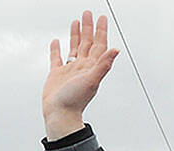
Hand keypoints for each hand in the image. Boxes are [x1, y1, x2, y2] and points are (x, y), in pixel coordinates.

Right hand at [43, 10, 118, 140]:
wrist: (60, 115)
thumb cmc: (75, 101)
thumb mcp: (92, 80)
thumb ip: (104, 64)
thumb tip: (116, 49)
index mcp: (91, 67)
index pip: (99, 45)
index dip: (101, 31)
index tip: (102, 18)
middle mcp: (82, 67)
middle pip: (87, 43)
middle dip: (88, 28)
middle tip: (88, 13)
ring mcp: (69, 70)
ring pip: (74, 48)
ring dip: (75, 35)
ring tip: (76, 22)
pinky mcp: (57, 75)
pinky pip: (57, 58)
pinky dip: (57, 49)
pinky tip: (57, 41)